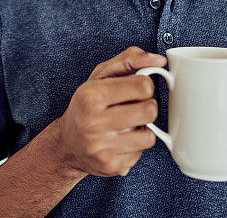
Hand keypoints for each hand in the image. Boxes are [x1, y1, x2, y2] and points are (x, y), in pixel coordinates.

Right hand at [56, 46, 166, 176]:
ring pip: (149, 136)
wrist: (67, 145)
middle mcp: (93, 122)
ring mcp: (102, 147)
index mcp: (90, 95)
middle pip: (150, 110)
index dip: (143, 86)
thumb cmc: (86, 105)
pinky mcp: (111, 166)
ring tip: (127, 125)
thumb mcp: (101, 76)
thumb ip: (129, 60)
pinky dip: (135, 146)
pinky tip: (120, 141)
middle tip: (133, 108)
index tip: (134, 90)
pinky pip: (141, 153)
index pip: (143, 86)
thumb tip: (159, 60)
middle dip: (146, 107)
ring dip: (143, 129)